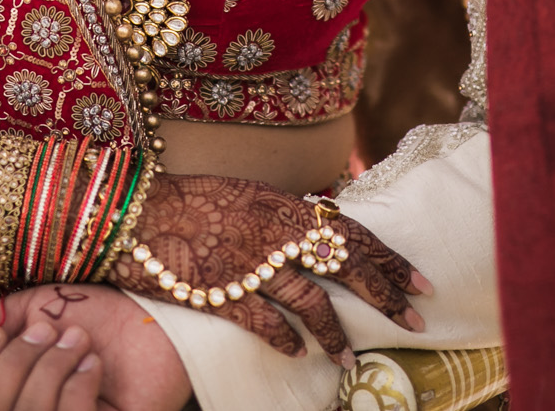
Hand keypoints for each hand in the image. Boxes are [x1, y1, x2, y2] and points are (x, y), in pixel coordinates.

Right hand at [0, 284, 190, 410]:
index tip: (2, 333)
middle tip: (51, 332)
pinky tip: (95, 365)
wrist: (154, 311)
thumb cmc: (88, 311)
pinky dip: (79, 385)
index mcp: (3, 400)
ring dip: (50, 370)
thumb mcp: (22, 314)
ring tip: (78, 343)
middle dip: (16, 363)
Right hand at [107, 173, 429, 367]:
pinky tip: (299, 353)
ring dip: (336, 332)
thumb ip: (287, 216)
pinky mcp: (220, 292)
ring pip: (311, 301)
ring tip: (351, 358)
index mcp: (285, 206)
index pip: (353, 232)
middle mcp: (275, 234)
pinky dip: (286, 339)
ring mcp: (249, 265)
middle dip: (385, 294)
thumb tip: (325, 229)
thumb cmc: (193, 200)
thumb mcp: (250, 195)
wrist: (134, 211)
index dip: (390, 258)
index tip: (420, 279)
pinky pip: (264, 322)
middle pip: (345, 265)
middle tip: (415, 318)